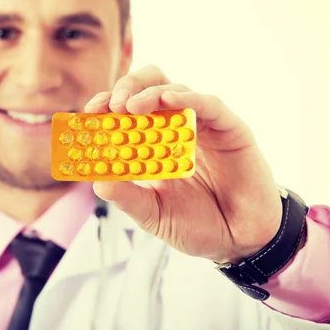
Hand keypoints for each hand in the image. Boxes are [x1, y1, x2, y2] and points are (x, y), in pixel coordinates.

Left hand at [84, 65, 282, 262]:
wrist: (239, 241)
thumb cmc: (197, 224)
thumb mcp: (153, 214)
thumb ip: (127, 197)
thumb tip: (97, 182)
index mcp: (154, 144)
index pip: (126, 111)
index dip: (107, 105)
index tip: (90, 111)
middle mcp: (176, 128)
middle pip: (149, 87)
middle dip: (126, 87)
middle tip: (112, 104)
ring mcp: (203, 126)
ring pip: (175, 90)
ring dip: (150, 93)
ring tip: (132, 106)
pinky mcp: (230, 129)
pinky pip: (210, 104)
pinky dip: (189, 98)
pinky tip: (171, 101)